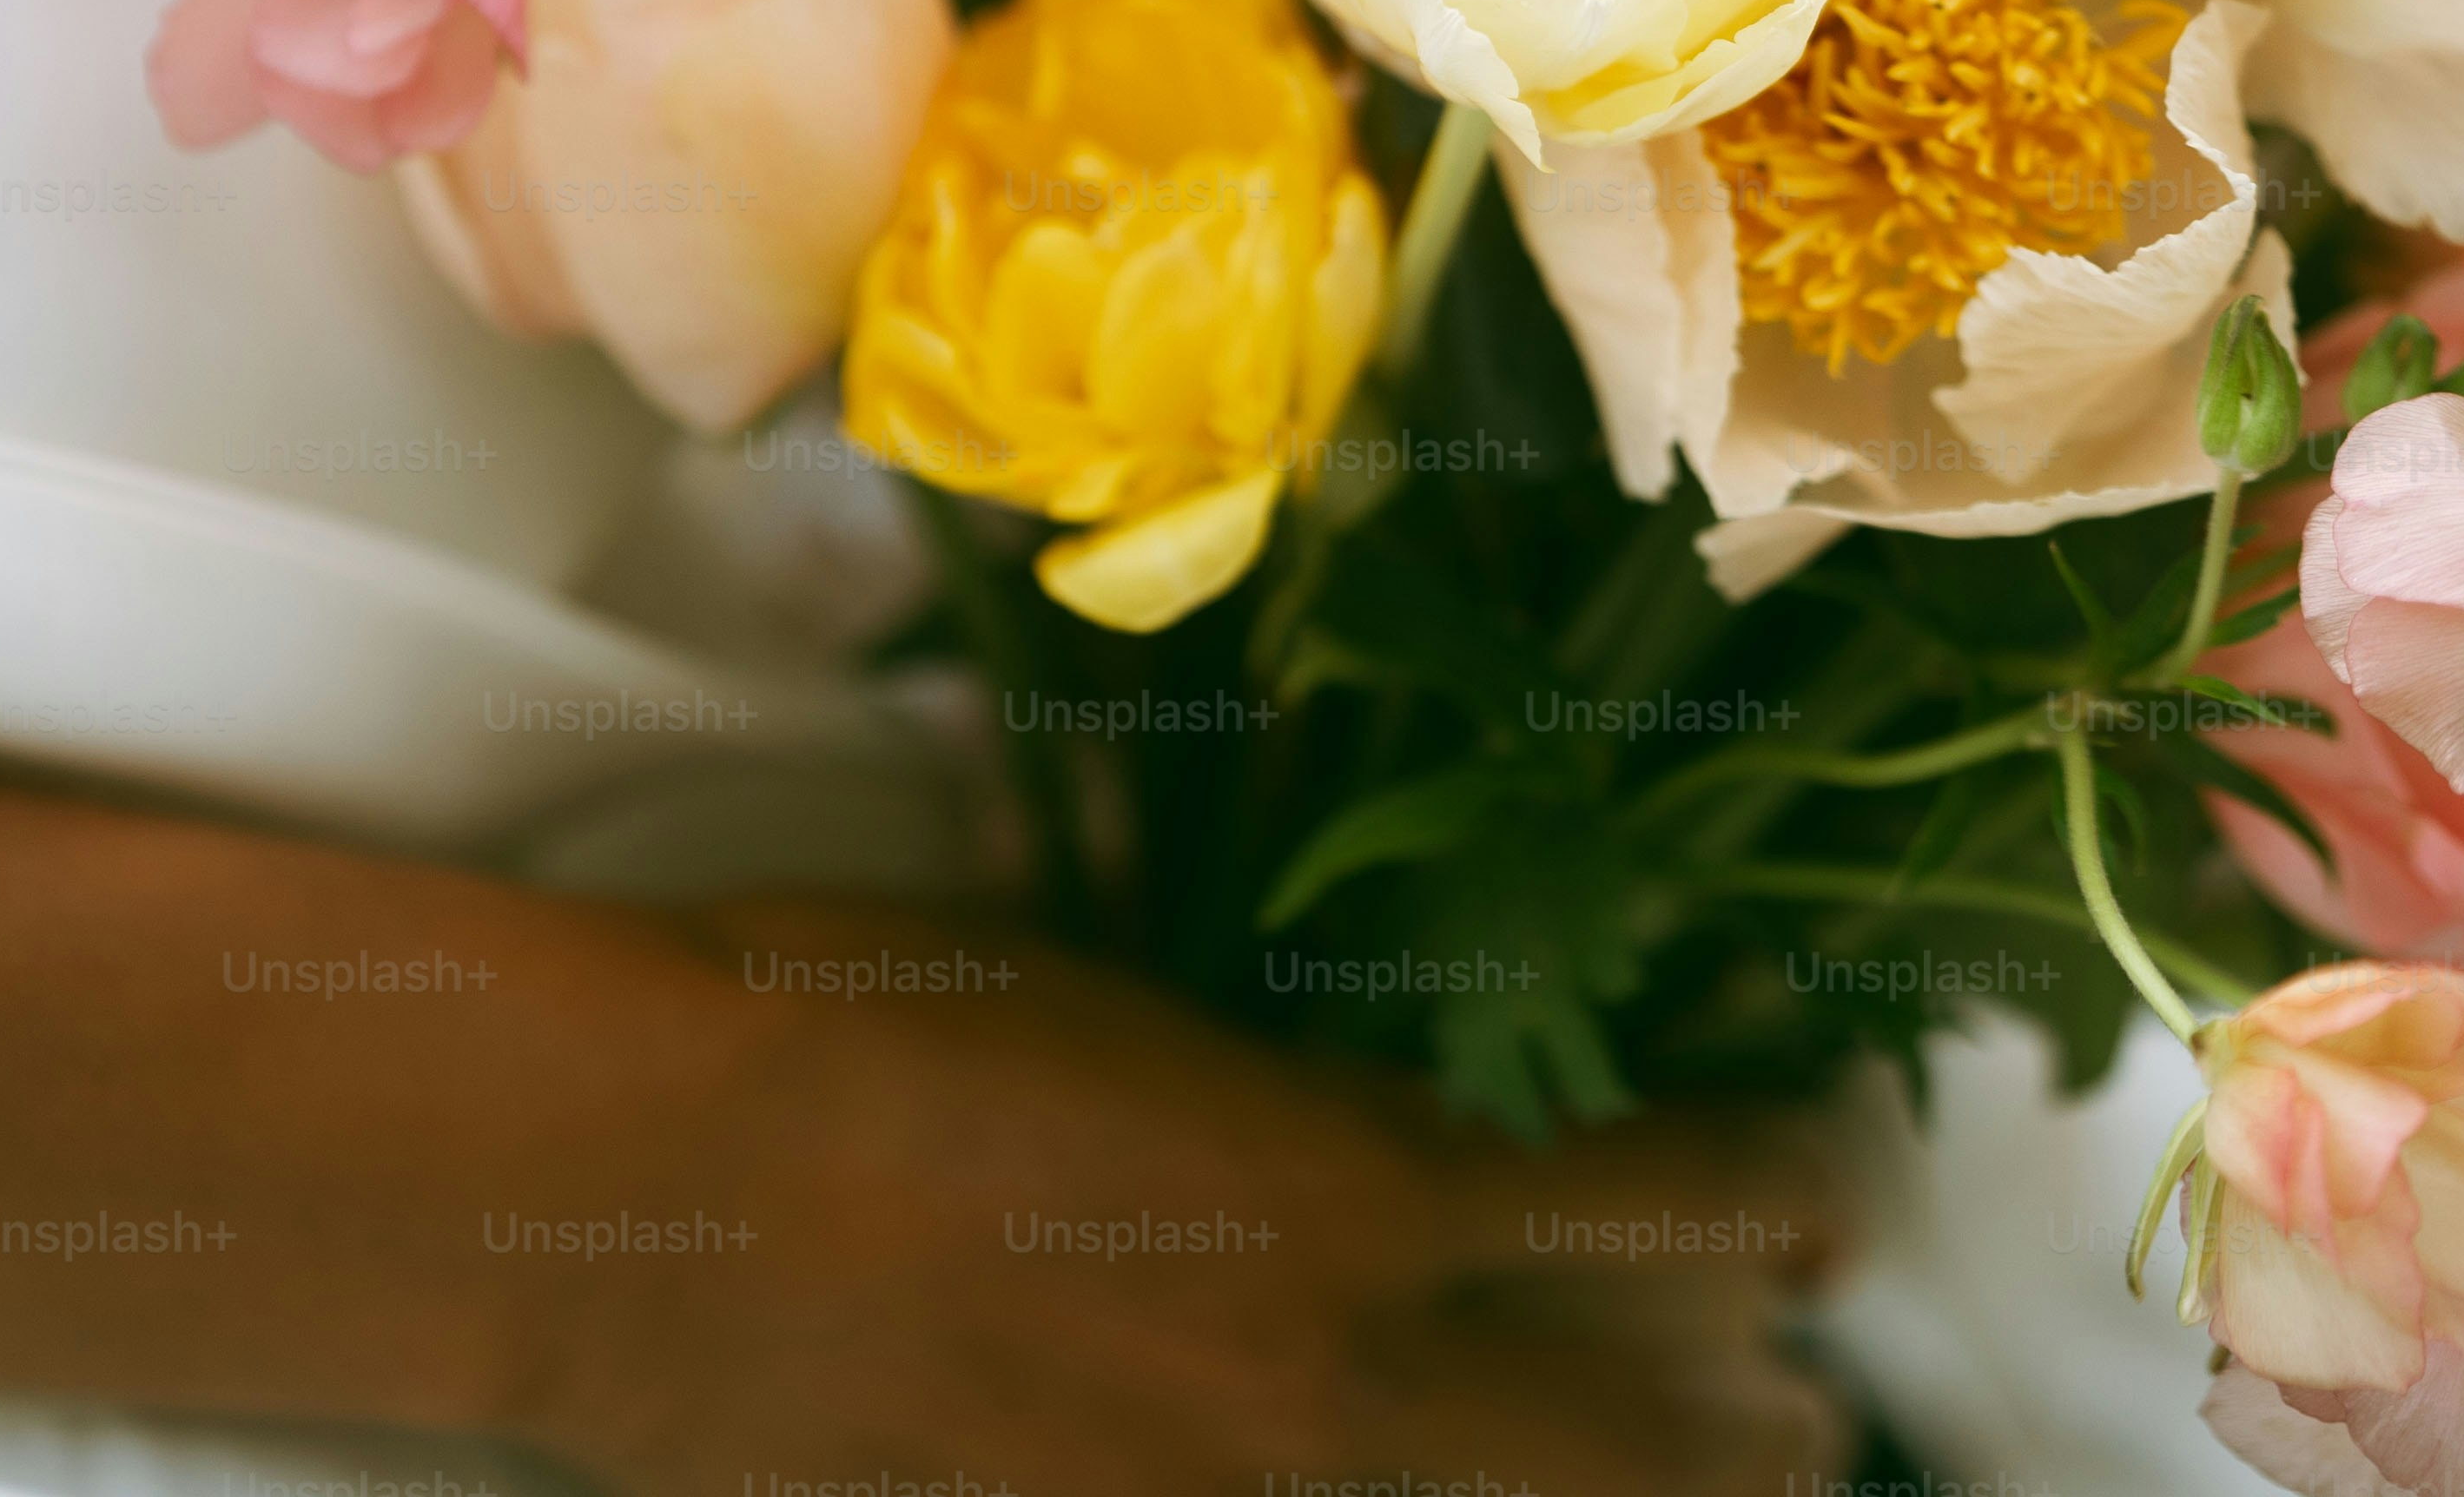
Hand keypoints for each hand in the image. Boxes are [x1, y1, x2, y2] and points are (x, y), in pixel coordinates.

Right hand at [503, 900, 1850, 1494]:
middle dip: (1729, 1447)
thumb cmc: (862, 1020)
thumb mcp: (1109, 1014)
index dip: (1751, 1200)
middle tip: (1808, 1429)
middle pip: (1599, 1449)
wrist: (640, 1180)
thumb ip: (1269, 1108)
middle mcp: (1312, 1383)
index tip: (1823, 1197)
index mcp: (1336, 1195)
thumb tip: (1371, 1141)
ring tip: (1701, 1490)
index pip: (1627, 1204)